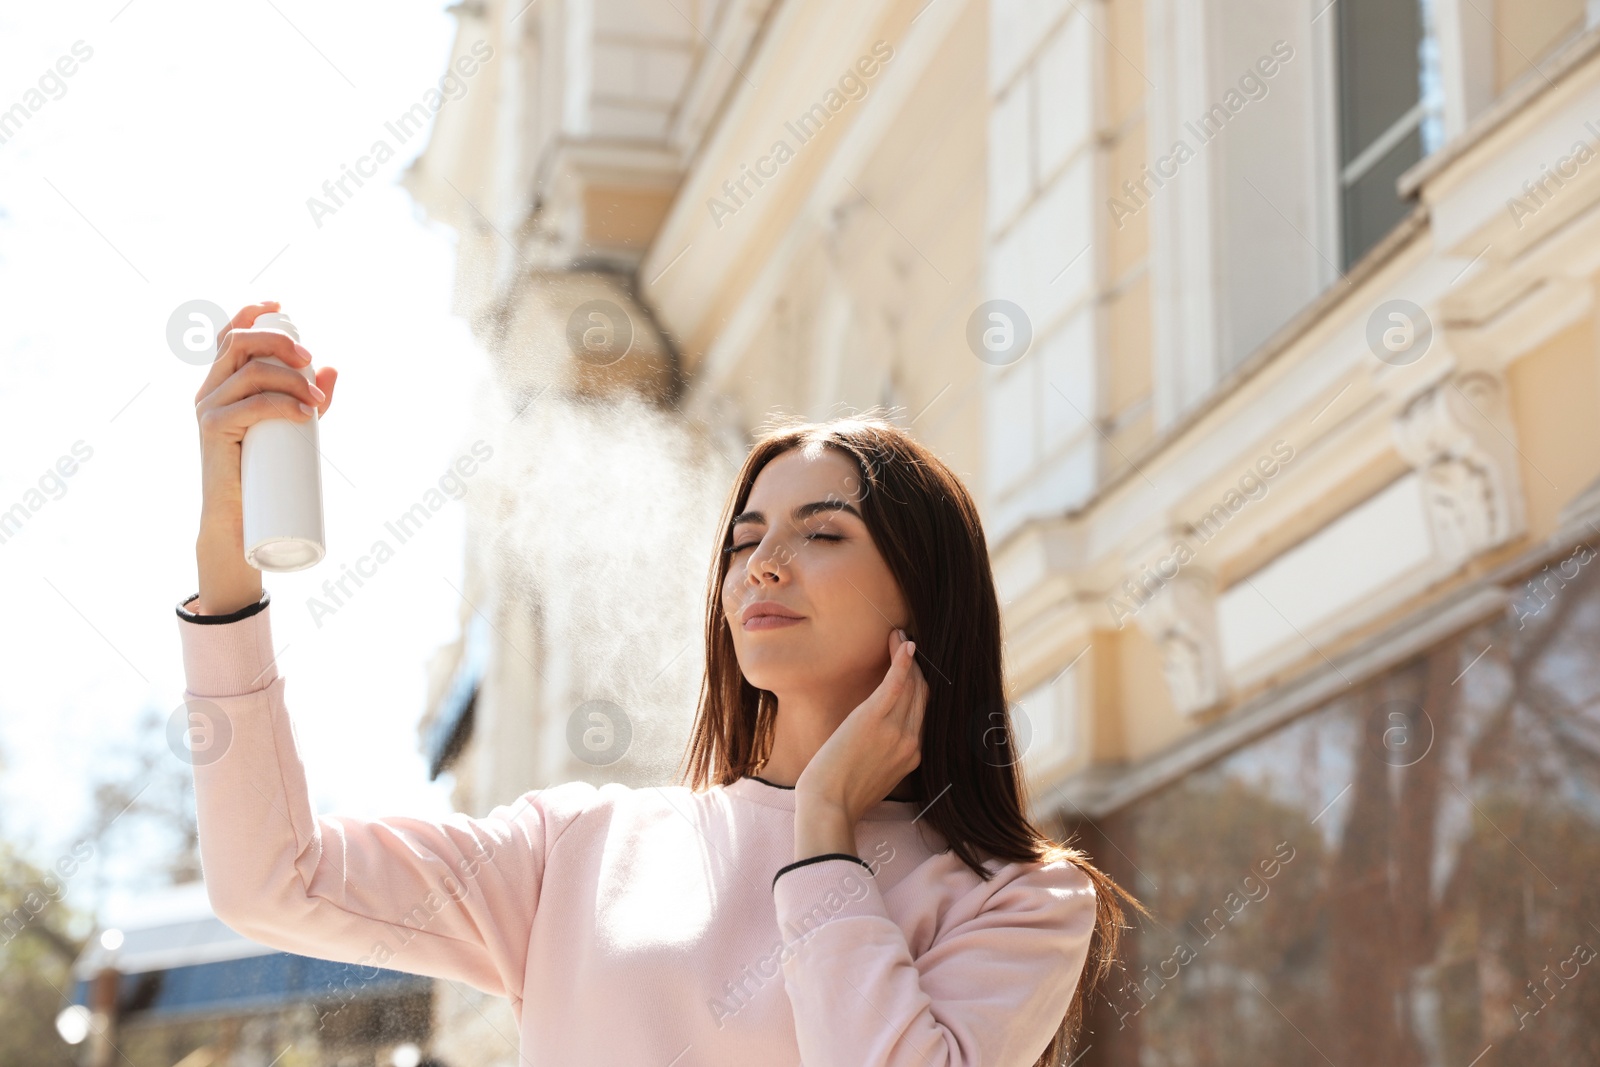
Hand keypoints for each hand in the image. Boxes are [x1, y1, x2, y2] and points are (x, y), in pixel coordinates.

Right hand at [191, 301, 338, 614]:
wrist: (238, 516)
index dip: (251, 314)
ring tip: (318, 403)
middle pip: (240, 344)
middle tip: (311, 360)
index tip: (281, 307)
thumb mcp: (290, 426)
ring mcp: (208, 408)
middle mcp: (210, 389)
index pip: (228, 336)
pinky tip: (305, 413)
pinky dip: (283, 405)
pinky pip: (251, 405)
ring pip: (252, 374)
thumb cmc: (264, 470)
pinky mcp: (214, 430)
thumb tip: (331, 369)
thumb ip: (308, 397)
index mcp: (223, 382)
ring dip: (293, 381)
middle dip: (280, 343)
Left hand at [795, 628, 927, 825]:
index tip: (912, 667)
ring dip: (906, 657)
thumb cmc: (843, 796)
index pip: (923, 711)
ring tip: (897, 637)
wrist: (829, 806)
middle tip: (906, 643)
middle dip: (916, 666)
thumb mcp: (876, 777)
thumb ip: (886, 757)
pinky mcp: (875, 719)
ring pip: (911, 685)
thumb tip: (878, 743)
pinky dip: (901, 662)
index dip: (920, 685)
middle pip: (922, 694)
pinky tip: (903, 644)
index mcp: (913, 754)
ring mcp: (896, 730)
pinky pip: (896, 684)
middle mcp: (911, 741)